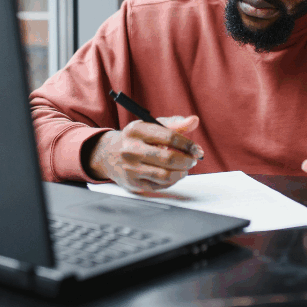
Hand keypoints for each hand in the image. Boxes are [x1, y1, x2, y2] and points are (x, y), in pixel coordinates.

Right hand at [87, 116, 203, 192]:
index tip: (196, 149)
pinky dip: (172, 180)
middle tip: (193, 159)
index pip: (169, 137)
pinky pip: (160, 185)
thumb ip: (174, 124)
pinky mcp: (133, 183)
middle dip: (187, 160)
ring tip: (185, 168)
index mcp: (136, 130)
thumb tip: (194, 121)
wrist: (110, 155)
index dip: (188, 144)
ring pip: (166, 175)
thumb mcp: (152, 126)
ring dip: (182, 172)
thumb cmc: (137, 139)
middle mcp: (131, 149)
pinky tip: (173, 174)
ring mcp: (131, 168)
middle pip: (169, 158)